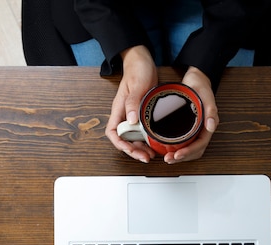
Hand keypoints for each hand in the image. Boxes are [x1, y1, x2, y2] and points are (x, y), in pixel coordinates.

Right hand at [105, 45, 157, 162]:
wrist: (143, 61)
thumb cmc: (137, 69)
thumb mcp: (137, 84)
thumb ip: (132, 102)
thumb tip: (131, 121)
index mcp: (119, 109)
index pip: (113, 132)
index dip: (120, 144)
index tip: (131, 150)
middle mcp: (125, 115)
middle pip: (124, 139)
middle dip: (134, 151)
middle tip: (146, 157)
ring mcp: (133, 115)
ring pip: (134, 138)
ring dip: (142, 148)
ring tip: (152, 154)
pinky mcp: (142, 114)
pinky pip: (143, 131)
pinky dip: (148, 140)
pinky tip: (156, 143)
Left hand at [164, 66, 217, 163]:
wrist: (195, 78)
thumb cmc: (201, 86)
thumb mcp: (206, 95)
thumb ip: (211, 110)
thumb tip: (211, 126)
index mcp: (208, 125)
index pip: (200, 145)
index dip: (189, 152)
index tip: (177, 154)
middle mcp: (202, 130)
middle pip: (194, 151)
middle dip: (182, 157)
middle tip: (169, 159)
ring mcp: (195, 129)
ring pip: (189, 148)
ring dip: (179, 155)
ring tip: (167, 157)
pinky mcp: (187, 127)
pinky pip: (184, 142)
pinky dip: (176, 147)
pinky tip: (167, 148)